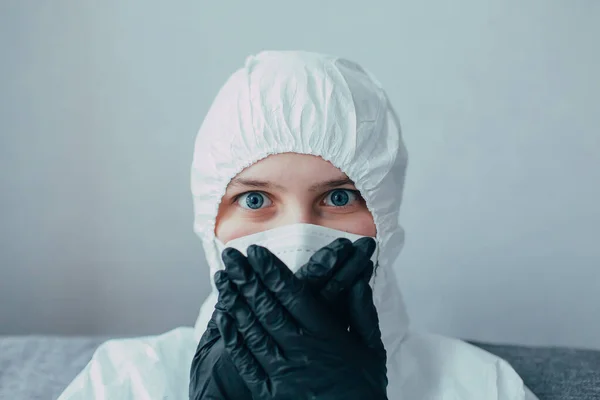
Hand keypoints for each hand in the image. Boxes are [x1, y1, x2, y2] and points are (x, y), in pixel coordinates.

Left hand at [214, 241, 386, 399]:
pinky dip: (232, 339)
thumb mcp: (372, 349)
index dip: (271, 271)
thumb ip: (363, 313)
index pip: (292, 294)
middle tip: (230, 256)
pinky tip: (222, 318)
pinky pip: (246, 362)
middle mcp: (300, 349)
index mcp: (325, 334)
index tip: (255, 252)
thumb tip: (358, 282)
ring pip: (252, 330)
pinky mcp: (269, 393)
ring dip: (235, 302)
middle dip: (246, 278)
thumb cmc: (363, 388)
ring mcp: (282, 371)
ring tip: (222, 279)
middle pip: (267, 306)